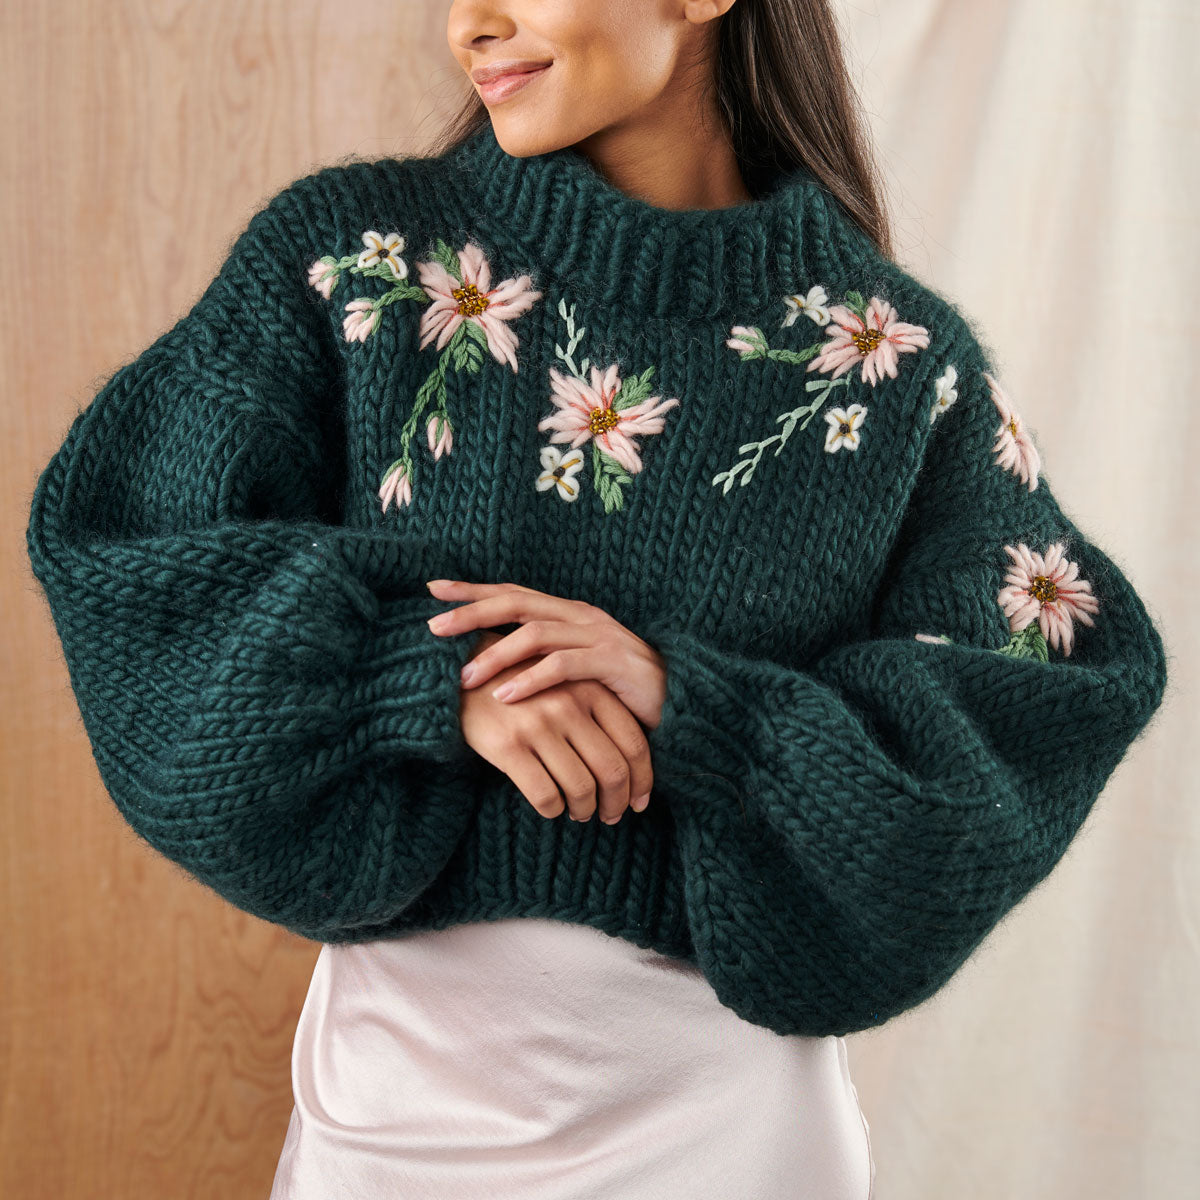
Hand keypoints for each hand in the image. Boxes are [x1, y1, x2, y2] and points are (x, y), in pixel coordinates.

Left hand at [425, 579, 667, 729]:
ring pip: (535, 634)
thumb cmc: (619, 689)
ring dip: (496, 654)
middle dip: (472, 612)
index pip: (513, 593)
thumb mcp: (575, 668)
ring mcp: (598, 635)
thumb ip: (542, 658)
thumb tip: (493, 663)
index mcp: (568, 613)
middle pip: (516, 603)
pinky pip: (563, 666)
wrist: (679, 701)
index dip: (473, 590)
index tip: (433, 590)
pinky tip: (506, 696)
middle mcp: (580, 616)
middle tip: (433, 626)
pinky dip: (530, 680)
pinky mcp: (612, 662)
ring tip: (464, 677)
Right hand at [458, 629, 654, 823]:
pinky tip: (550, 806)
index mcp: (591, 689)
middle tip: (611, 815)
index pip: (634, 743)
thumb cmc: (523, 686)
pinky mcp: (508, 746)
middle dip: (617, 802)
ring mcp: (538, 725)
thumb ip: (597, 714)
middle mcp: (569, 705)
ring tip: (579, 813)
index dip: (642, 780)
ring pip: (581, 788)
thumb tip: (630, 768)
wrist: (462, 672)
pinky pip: (545, 795)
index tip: (639, 801)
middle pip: (613, 770)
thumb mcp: (566, 685)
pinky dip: (553, 810)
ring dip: (584, 810)